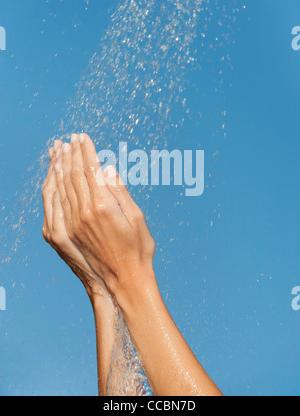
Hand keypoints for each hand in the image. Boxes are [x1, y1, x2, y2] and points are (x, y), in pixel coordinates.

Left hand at [54, 133, 155, 299]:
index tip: (82, 136)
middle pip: (71, 175)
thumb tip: (107, 168)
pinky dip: (50, 188)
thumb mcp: (137, 217)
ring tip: (56, 150)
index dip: (85, 150)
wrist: (123, 282)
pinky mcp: (62, 236)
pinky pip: (51, 206)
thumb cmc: (138, 250)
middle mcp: (82, 214)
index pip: (89, 169)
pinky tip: (51, 178)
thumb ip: (120, 191)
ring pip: (59, 188)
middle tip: (68, 138)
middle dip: (69, 153)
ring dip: (57, 166)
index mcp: (103, 206)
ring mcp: (69, 225)